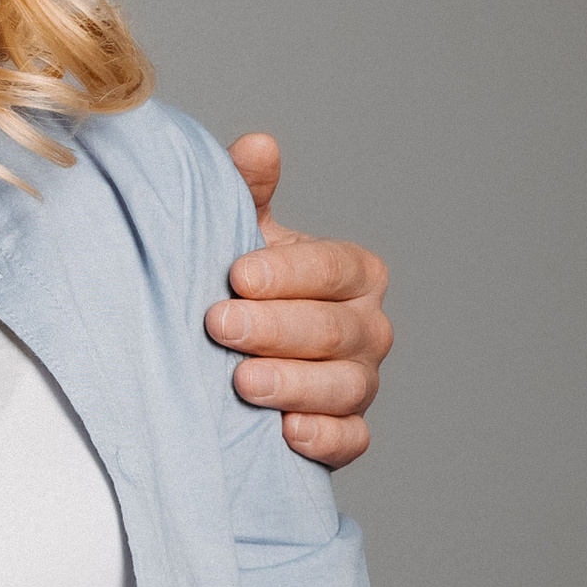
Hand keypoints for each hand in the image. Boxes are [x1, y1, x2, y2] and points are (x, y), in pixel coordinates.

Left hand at [207, 132, 392, 470]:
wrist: (232, 352)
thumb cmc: (244, 285)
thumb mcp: (240, 234)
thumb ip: (247, 192)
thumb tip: (257, 146)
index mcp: (353, 272)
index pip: (333, 268)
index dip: (287, 272)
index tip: (237, 275)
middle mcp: (367, 327)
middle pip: (333, 329)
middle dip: (275, 328)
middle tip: (219, 325)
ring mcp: (361, 382)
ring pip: (345, 386)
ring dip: (293, 385)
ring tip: (243, 383)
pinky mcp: (348, 431)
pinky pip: (351, 440)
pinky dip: (324, 438)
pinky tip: (286, 432)